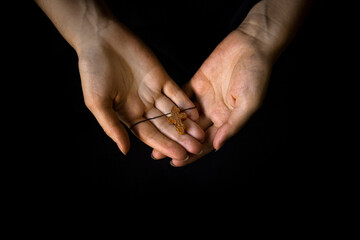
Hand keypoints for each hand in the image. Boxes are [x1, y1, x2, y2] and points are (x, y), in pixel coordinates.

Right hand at [77, 21, 203, 158]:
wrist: (100, 39)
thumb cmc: (92, 72)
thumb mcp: (97, 102)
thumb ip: (111, 126)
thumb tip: (125, 151)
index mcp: (128, 115)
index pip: (150, 134)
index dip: (164, 145)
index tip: (179, 156)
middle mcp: (143, 106)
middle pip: (165, 126)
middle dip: (180, 138)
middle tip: (196, 149)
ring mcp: (153, 92)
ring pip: (173, 111)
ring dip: (186, 123)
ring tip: (200, 135)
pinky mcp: (161, 77)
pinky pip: (176, 92)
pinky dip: (185, 101)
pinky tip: (195, 112)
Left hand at [152, 29, 273, 165]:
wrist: (251, 46)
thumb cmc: (255, 76)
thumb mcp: (248, 104)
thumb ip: (232, 125)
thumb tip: (217, 146)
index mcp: (226, 120)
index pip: (207, 142)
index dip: (192, 153)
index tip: (176, 161)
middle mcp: (213, 112)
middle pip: (191, 133)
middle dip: (175, 143)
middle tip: (156, 153)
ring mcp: (203, 98)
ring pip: (184, 117)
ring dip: (169, 126)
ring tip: (151, 135)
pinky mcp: (196, 83)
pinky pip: (181, 97)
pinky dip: (171, 105)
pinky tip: (156, 111)